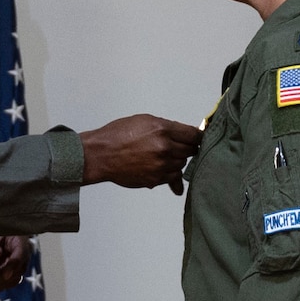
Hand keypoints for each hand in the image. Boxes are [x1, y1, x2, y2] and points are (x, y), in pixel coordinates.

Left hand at [0, 235, 31, 295]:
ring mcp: (10, 267)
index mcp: (14, 238)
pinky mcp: (2, 278)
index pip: (21, 251)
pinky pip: (0, 287)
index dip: (14, 264)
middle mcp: (16, 253)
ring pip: (10, 281)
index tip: (5, 275)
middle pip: (17, 270)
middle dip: (1, 278)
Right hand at [81, 115, 200, 191]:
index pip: (194, 135)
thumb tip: (183, 135)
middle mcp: (164, 148)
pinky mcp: (156, 179)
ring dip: (177, 161)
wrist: (100, 155)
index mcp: (162, 130)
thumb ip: (167, 127)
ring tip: (163, 156)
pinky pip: (173, 178)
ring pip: (182, 164)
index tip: (199, 139)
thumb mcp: (144, 121)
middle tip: (180, 146)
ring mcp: (161, 166)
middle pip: (191, 151)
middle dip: (187, 148)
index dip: (198, 137)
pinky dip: (170, 173)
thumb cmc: (117, 136)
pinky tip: (162, 168)